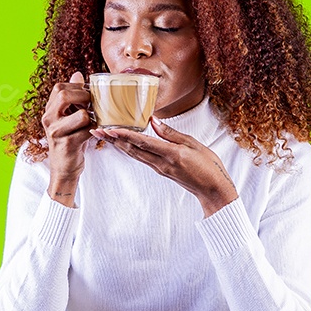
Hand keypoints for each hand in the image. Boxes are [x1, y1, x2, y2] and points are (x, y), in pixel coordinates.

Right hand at [41, 71, 94, 205]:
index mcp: (49, 110)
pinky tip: (97, 133)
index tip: (89, 94)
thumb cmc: (70, 140)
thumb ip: (73, 97)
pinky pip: (88, 131)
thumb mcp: (69, 117)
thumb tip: (78, 74)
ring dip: (93, 117)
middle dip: (84, 97)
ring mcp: (56, 132)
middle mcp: (48, 119)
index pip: (59, 87)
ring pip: (81, 114)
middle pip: (64, 95)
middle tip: (94, 104)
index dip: (77, 87)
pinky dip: (97, 131)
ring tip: (96, 121)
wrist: (64, 168)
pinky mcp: (68, 145)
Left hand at [92, 119, 238, 216]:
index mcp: (171, 154)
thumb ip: (172, 134)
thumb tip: (154, 121)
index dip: (125, 135)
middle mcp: (162, 163)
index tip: (110, 129)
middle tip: (97, 130)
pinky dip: (130, 149)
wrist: (213, 190)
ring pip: (135, 155)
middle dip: (113, 140)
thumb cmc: (209, 166)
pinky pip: (142, 158)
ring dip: (118, 145)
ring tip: (104, 136)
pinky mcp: (161, 171)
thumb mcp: (194, 145)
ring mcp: (160, 168)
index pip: (143, 142)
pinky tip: (123, 143)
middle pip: (132, 150)